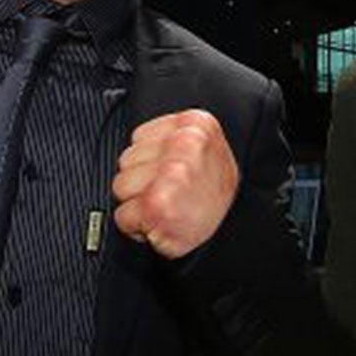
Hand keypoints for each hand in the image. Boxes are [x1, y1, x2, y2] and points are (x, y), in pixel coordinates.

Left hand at [110, 109, 238, 258]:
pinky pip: (122, 215)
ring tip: (167, 205)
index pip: (140, 137)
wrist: (235, 230)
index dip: (151, 160)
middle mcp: (184, 144)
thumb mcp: (204, 147)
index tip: (173, 173)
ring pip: (120, 186)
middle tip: (172, 192)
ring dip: (138, 202)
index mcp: (195, 124)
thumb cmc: (214, 194)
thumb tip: (138, 144)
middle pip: (127, 160)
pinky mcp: (156, 204)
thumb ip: (171, 137)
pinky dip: (136, 226)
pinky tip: (161, 222)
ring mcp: (171, 174)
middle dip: (142, 180)